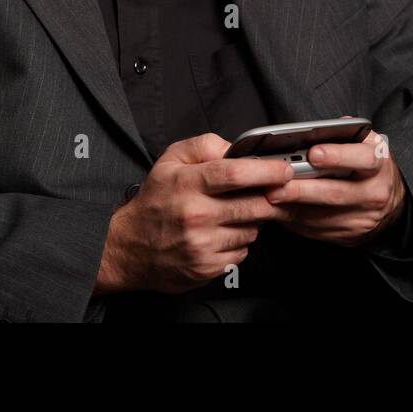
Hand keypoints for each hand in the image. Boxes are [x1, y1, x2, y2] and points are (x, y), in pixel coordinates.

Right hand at [95, 132, 292, 294]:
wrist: (129, 248)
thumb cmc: (155, 201)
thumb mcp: (170, 161)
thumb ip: (204, 145)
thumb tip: (236, 148)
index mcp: (187, 184)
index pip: (235, 173)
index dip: (266, 171)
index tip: (284, 169)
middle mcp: (195, 215)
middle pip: (253, 205)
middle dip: (271, 198)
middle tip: (275, 192)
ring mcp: (201, 245)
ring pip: (251, 229)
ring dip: (252, 221)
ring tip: (232, 214)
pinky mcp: (206, 268)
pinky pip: (241, 252)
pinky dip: (239, 242)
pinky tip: (222, 234)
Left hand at [262, 130, 404, 246]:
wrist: (389, 207)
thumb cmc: (370, 169)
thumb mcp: (368, 146)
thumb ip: (347, 134)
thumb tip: (320, 128)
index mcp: (379, 165)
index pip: (363, 159)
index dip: (338, 156)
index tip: (313, 153)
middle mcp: (373, 193)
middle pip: (336, 193)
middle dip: (303, 189)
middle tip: (276, 184)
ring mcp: (360, 219)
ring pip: (322, 215)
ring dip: (292, 206)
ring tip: (268, 196)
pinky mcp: (346, 235)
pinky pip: (315, 228)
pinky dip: (293, 219)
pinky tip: (277, 210)